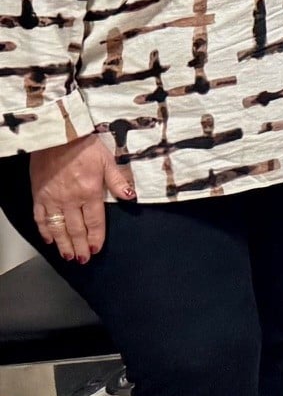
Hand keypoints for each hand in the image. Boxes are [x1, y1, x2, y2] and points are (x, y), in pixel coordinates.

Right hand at [25, 133, 132, 262]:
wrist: (57, 135)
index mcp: (90, 192)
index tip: (96, 250)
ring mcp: (52, 198)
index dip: (95, 238)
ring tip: (67, 255)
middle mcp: (70, 199)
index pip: (94, 222)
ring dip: (63, 243)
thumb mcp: (108, 159)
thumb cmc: (83, 144)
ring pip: (58, 227)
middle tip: (81, 260)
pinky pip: (40, 217)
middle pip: (76, 229)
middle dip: (80, 247)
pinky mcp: (38, 194)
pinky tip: (49, 239)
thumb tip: (131, 196)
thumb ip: (119, 180)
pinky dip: (44, 230)